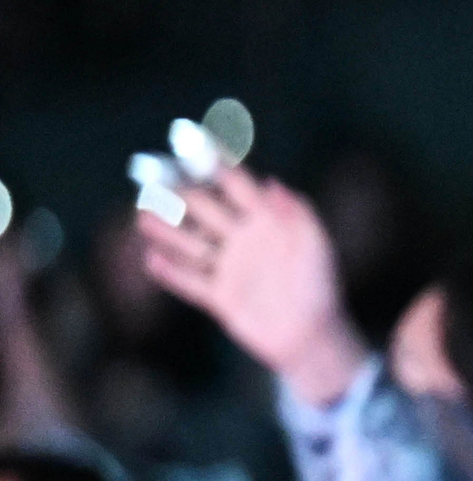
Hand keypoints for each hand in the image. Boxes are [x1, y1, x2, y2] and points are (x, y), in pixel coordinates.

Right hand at [133, 165, 370, 406]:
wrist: (314, 337)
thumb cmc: (322, 287)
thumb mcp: (316, 247)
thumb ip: (298, 214)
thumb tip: (274, 182)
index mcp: (268, 222)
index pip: (238, 186)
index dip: (217, 165)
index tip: (192, 143)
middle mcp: (243, 240)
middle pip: (205, 211)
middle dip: (179, 194)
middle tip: (151, 177)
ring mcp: (229, 269)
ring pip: (191, 244)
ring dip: (167, 230)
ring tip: (142, 214)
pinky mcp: (221, 299)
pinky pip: (191, 283)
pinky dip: (172, 273)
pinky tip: (151, 259)